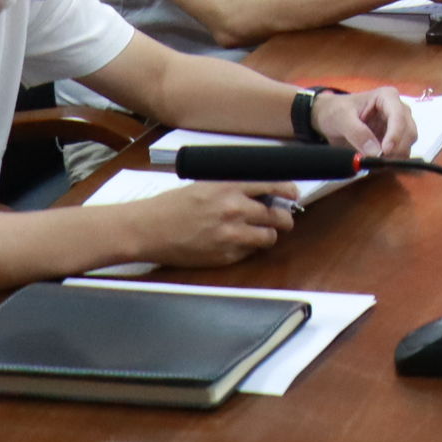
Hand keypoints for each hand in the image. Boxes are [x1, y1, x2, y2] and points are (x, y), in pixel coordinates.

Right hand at [131, 182, 296, 266]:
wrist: (147, 229)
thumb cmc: (172, 205)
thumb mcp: (206, 184)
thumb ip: (234, 187)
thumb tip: (260, 190)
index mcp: (230, 187)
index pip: (273, 185)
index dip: (289, 190)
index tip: (294, 194)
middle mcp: (235, 210)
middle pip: (278, 216)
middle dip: (284, 218)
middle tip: (283, 218)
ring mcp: (230, 236)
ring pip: (269, 237)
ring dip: (269, 235)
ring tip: (261, 232)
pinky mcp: (224, 257)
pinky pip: (249, 254)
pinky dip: (248, 248)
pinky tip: (237, 243)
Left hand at [312, 86, 417, 157]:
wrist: (330, 118)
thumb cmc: (336, 111)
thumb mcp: (342, 118)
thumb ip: (357, 132)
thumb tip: (375, 152)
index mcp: (388, 97)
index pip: (399, 116)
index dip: (395, 134)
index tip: (385, 151)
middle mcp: (398, 110)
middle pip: (409, 132)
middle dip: (397, 148)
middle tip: (379, 161)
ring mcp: (398, 126)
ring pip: (408, 144)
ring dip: (395, 156)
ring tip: (374, 162)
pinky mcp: (394, 140)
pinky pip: (400, 153)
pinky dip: (392, 161)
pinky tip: (377, 164)